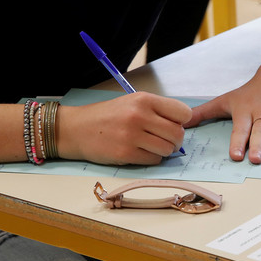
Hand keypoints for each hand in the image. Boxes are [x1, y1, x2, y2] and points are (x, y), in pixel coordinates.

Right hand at [58, 92, 191, 164]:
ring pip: (168, 149)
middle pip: (178, 134)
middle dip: (176, 141)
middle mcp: (139, 115)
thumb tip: (183, 126)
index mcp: (144, 99)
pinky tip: (141, 152)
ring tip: (151, 146)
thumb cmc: (108, 116)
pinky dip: (151, 159)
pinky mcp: (125, 154)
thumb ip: (157, 110)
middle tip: (166, 141)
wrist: (77, 129)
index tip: (174, 125)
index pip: (183, 112)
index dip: (182, 122)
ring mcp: (132, 135)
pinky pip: (154, 160)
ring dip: (164, 151)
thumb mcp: (132, 102)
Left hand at [185, 56, 260, 163]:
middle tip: (255, 159)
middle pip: (260, 129)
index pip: (240, 127)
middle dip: (258, 144)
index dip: (238, 141)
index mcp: (245, 109)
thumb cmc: (250, 92)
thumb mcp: (225, 100)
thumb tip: (180, 123)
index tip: (235, 155)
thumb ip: (204, 113)